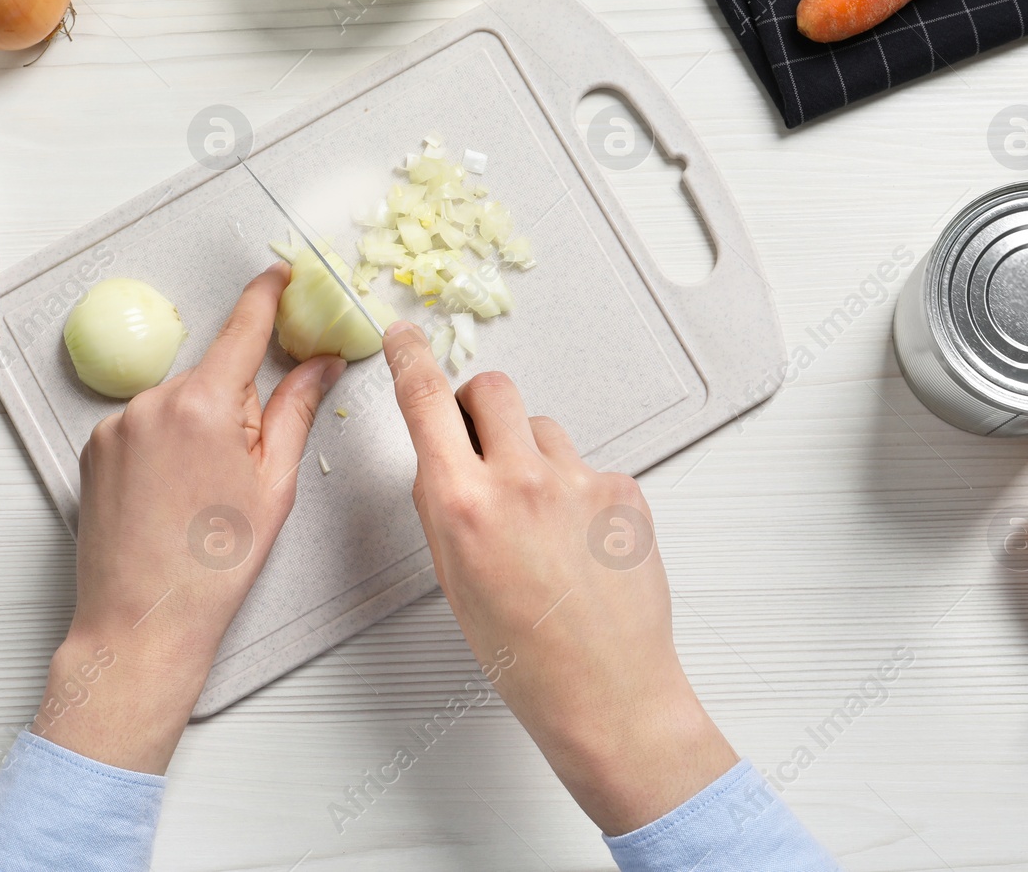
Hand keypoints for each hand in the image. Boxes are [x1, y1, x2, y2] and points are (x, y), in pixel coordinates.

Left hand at [37, 264, 344, 773]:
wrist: (141, 621)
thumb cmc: (212, 568)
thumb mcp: (274, 485)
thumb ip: (296, 411)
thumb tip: (319, 363)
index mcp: (204, 404)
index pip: (244, 326)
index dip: (268, 293)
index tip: (282, 274)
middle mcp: (152, 402)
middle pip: (213, 375)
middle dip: (237, 404)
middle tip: (245, 468)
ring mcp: (115, 425)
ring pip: (178, 404)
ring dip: (199, 429)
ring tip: (202, 497)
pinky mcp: (93, 449)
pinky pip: (144, 428)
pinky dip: (165, 448)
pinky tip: (173, 498)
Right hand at [382, 322, 736, 834]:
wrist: (605, 691)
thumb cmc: (525, 653)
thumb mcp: (453, 578)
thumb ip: (442, 507)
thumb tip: (441, 459)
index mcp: (462, 504)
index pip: (425, 401)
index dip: (410, 357)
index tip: (404, 337)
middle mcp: (520, 481)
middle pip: (493, 389)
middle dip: (479, 406)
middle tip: (482, 444)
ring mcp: (578, 481)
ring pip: (544, 428)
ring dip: (533, 455)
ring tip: (541, 523)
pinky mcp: (622, 490)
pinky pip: (587, 465)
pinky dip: (577, 492)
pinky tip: (578, 542)